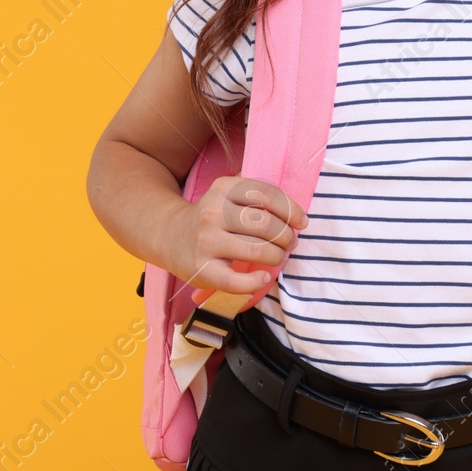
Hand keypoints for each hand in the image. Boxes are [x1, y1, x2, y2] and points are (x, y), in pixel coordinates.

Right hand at [166, 175, 308, 296]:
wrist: (169, 235)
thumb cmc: (212, 216)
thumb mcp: (227, 193)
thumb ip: (255, 193)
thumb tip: (295, 211)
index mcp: (223, 188)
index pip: (266, 195)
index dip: (291, 209)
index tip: (301, 222)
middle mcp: (213, 212)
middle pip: (265, 224)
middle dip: (286, 236)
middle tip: (289, 243)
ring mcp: (206, 241)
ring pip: (256, 250)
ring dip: (277, 256)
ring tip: (278, 257)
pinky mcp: (202, 269)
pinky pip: (235, 280)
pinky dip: (255, 282)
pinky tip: (264, 278)